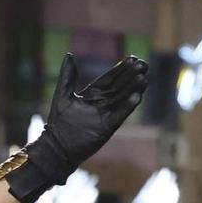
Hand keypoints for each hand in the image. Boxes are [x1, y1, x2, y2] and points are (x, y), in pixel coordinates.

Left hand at [6, 54, 150, 202]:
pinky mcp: (107, 128)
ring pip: (122, 99)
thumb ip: (67, 76)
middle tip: (143, 65)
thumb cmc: (58, 122)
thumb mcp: (62, 95)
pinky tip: (137, 97)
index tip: (133, 58)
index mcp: (93, 94)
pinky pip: (119, 115)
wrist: (57, 147)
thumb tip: (69, 55)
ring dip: (133, 88)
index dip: (121, 69)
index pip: (110, 78)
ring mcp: (106, 115)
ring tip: (144, 78)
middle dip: (131, 76)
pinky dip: (127, 107)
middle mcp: (102, 103)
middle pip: (119, 87)